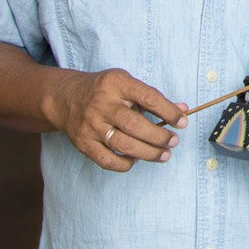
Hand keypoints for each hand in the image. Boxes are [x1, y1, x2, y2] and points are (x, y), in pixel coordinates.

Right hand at [49, 68, 188, 171]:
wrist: (66, 98)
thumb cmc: (105, 90)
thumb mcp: (127, 84)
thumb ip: (153, 97)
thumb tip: (183, 110)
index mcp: (117, 84)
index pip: (148, 97)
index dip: (168, 111)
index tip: (183, 122)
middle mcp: (102, 104)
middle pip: (135, 125)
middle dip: (159, 137)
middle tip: (173, 142)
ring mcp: (90, 125)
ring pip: (123, 144)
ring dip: (148, 153)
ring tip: (164, 155)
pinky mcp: (83, 143)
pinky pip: (107, 160)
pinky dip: (124, 164)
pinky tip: (136, 160)